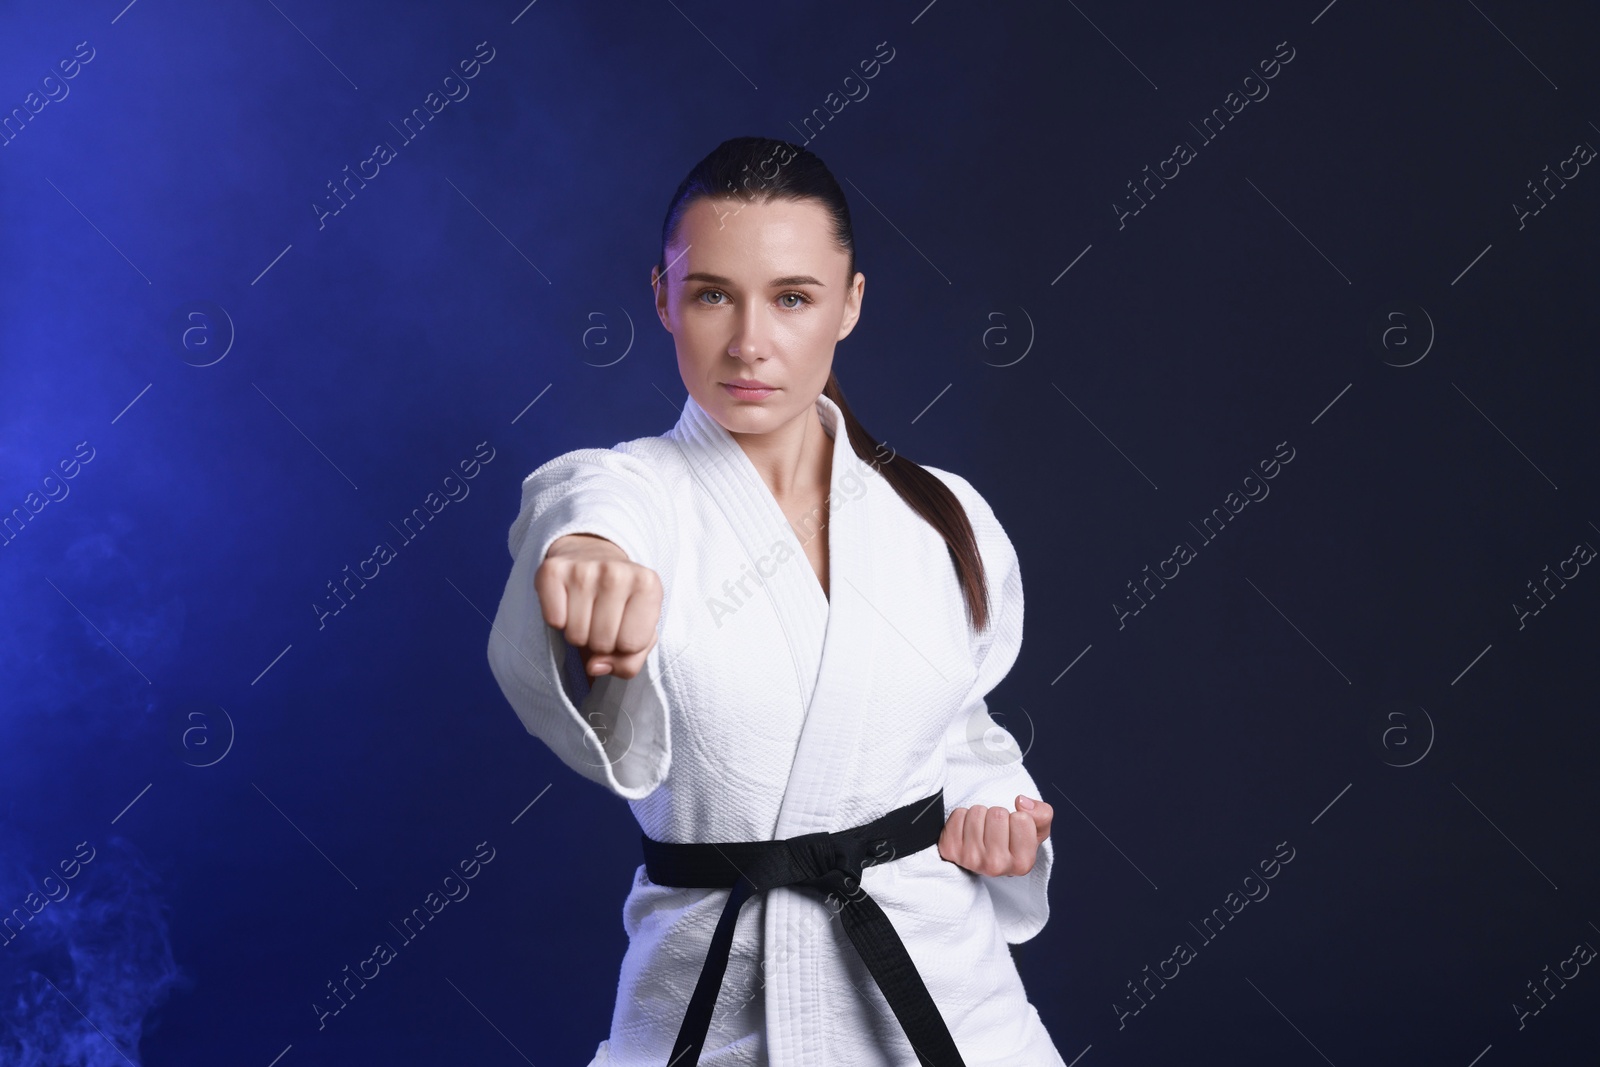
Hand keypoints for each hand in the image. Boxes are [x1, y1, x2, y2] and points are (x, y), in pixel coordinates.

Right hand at [535, 533, 662, 678]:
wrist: (591, 554)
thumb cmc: (621, 601)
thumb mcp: (640, 630)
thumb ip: (629, 662)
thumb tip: (595, 667)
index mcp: (648, 585)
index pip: (632, 645)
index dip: (623, 645)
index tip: (622, 626)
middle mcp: (617, 572)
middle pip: (602, 643)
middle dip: (599, 642)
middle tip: (599, 619)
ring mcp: (584, 569)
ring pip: (576, 636)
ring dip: (578, 633)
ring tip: (585, 611)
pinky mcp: (552, 570)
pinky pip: (553, 621)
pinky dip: (558, 620)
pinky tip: (567, 603)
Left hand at [938, 795, 1053, 876]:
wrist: (983, 856)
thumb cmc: (1012, 841)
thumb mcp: (1036, 829)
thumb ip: (1042, 814)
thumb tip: (1021, 802)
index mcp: (1022, 864)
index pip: (1022, 818)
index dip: (1018, 817)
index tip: (1013, 830)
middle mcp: (996, 866)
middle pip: (998, 814)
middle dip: (998, 814)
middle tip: (996, 829)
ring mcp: (971, 860)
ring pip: (977, 812)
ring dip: (980, 814)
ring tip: (982, 829)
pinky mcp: (950, 850)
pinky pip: (958, 814)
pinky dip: (963, 816)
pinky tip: (967, 831)